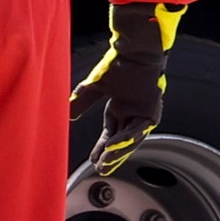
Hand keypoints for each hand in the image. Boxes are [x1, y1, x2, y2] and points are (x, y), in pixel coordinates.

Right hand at [71, 1, 185, 173]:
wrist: (134, 50)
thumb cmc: (118, 62)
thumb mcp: (95, 85)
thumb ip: (82, 100)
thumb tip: (67, 113)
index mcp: (121, 107)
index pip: (110, 133)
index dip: (102, 148)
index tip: (93, 162)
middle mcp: (133, 112)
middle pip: (122, 141)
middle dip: (112, 157)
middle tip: (101, 170)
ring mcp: (144, 112)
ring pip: (132, 139)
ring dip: (119, 152)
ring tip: (105, 164)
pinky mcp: (152, 110)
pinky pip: (139, 130)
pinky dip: (126, 139)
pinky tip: (113, 148)